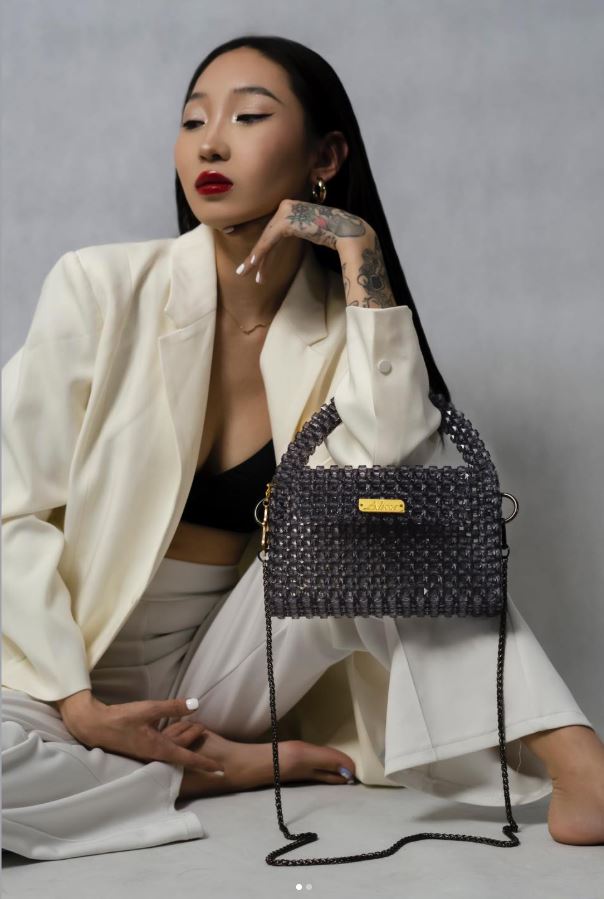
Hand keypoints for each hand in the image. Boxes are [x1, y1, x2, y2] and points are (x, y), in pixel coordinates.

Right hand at [60, 693, 223, 774]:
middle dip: (199, 752)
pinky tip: (176, 731)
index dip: (205, 764)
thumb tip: (196, 705)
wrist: (94, 726)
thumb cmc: (120, 719)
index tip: (220, 770)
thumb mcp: (148, 709)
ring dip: (187, 743)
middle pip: (182, 755)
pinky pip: (163, 746)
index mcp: (158, 749)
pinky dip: (174, 739)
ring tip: (199, 732)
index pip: (187, 758)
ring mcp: (147, 752)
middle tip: (213, 747)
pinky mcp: (141, 747)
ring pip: (173, 750)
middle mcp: (154, 754)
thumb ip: (172, 707)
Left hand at [234, 198, 374, 283]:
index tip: (248, 257)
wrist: (345, 229)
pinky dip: (261, 253)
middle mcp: (285, 206)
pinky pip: (269, 241)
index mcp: (290, 207)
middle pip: (266, 235)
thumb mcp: (309, 229)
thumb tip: (288, 235)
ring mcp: (285, 211)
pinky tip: (253, 264)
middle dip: (255, 256)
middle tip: (242, 271)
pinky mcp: (286, 221)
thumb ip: (296, 229)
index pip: (271, 230)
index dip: (260, 246)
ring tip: (244, 273)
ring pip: (265, 239)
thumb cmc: (332, 232)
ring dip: (255, 259)